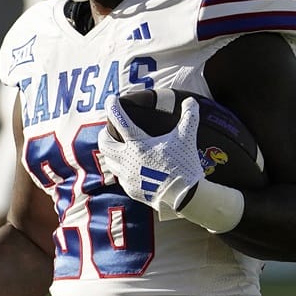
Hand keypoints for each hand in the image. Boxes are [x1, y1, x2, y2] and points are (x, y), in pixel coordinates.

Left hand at [97, 95, 203, 220]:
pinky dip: (120, 168)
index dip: (113, 107)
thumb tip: (191, 100)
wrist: (183, 197)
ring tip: (116, 147)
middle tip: (110, 129)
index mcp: (138, 144)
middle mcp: (128, 159)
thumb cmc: (184, 165)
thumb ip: (189, 116)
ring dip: (110, 152)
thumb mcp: (187, 138)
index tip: (110, 99)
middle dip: (104, 134)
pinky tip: (127, 167)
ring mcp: (127, 176)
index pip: (120, 121)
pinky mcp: (130, 189)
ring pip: (108, 160)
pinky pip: (119, 176)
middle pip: (104, 143)